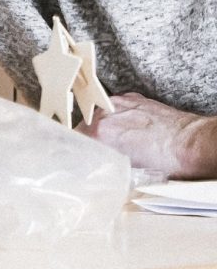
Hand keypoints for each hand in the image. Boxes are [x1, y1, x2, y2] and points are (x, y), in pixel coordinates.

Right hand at [79, 92, 216, 178]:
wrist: (194, 143)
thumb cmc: (167, 161)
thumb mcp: (127, 171)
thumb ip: (103, 163)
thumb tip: (93, 166)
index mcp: (99, 133)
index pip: (73, 141)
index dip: (76, 151)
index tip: (77, 157)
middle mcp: (104, 113)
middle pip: (83, 126)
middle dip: (89, 139)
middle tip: (100, 153)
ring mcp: (117, 102)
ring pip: (98, 115)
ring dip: (102, 127)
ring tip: (118, 141)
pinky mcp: (131, 97)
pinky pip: (113, 107)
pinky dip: (117, 117)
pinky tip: (129, 130)